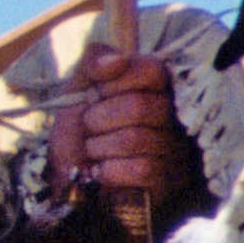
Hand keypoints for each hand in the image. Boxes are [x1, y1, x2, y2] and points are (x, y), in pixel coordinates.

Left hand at [46, 43, 193, 204]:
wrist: (68, 178)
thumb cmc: (78, 132)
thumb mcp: (77, 89)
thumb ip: (93, 63)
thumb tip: (116, 60)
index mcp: (155, 89)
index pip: (152, 70)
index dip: (113, 83)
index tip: (96, 95)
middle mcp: (173, 116)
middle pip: (139, 106)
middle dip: (98, 119)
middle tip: (90, 128)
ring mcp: (175, 149)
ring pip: (136, 139)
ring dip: (99, 147)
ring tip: (95, 151)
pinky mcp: (170, 181)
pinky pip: (142, 169)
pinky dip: (110, 171)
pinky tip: (103, 171)